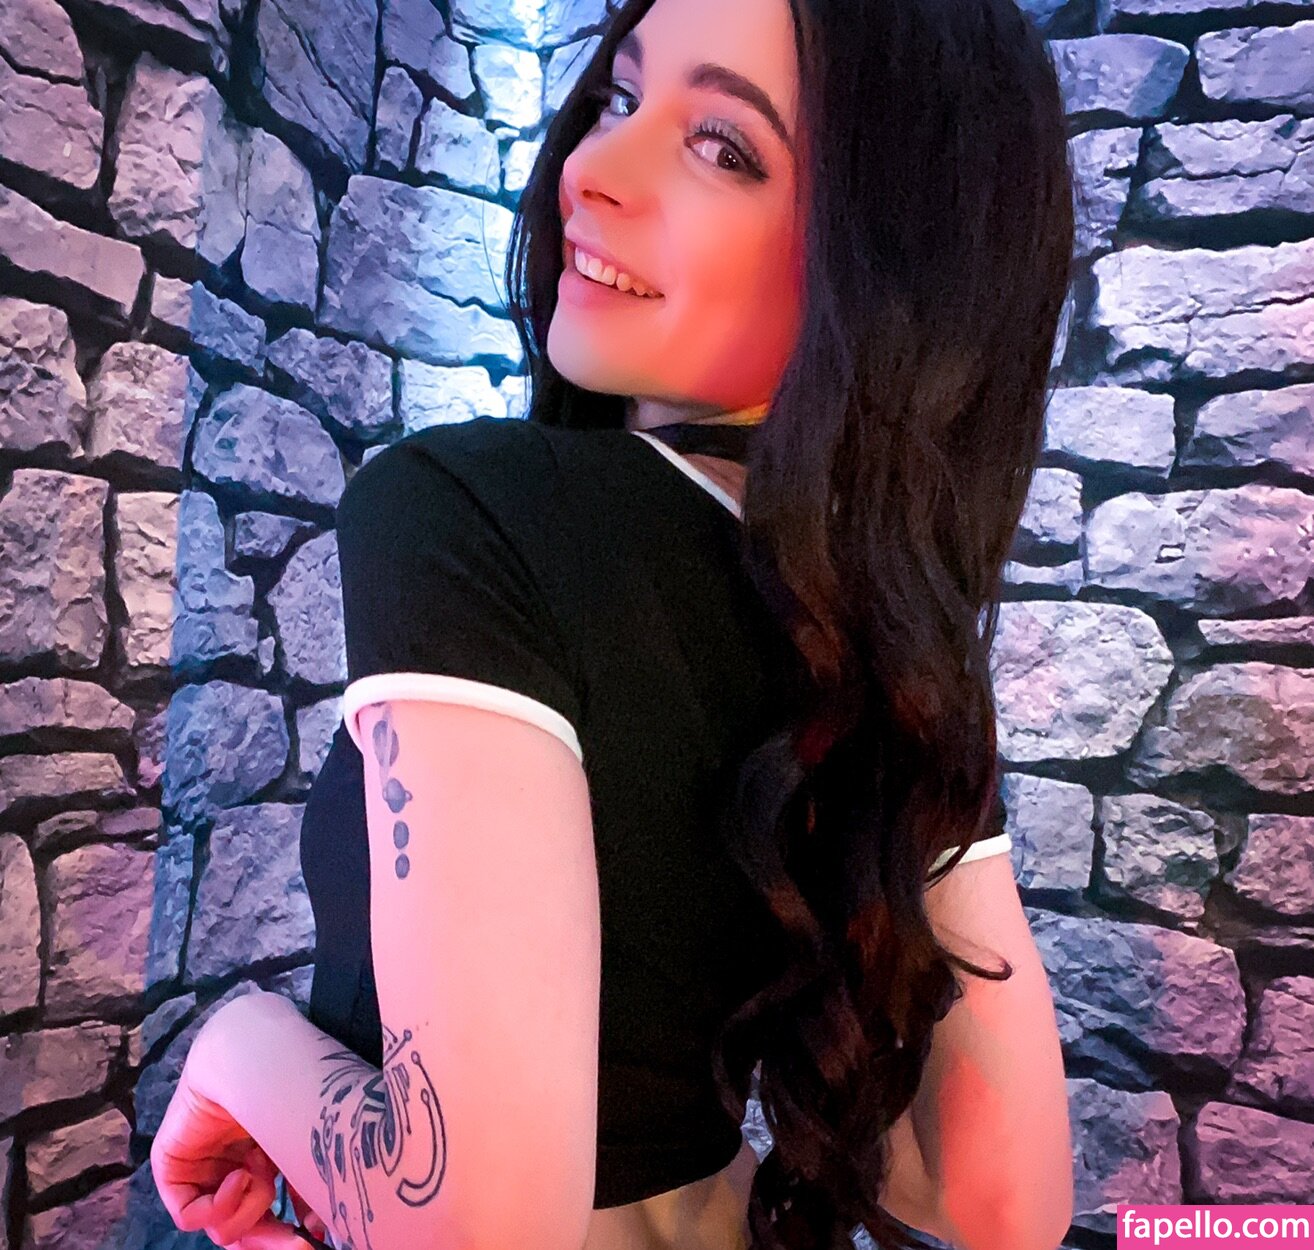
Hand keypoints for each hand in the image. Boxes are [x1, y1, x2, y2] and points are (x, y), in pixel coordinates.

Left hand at [150, 994, 319, 1247]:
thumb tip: (321, 1231)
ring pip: (220, 1224)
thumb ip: (308, 1188)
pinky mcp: (174, 1166)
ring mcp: (203, 1166)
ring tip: (260, 1179)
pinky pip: (189, 1213)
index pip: (268, 1212)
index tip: (311, 1240)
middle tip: (293, 1242)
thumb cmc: (289, 1090)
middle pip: (243, 1227)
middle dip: (267, 1236)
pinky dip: (215, 1207)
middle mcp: (232, 1163)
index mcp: (263, 1157)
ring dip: (246, 1212)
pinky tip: (237, 1178)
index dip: (287, 1233)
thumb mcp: (303, 1147)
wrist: (256, 1057)